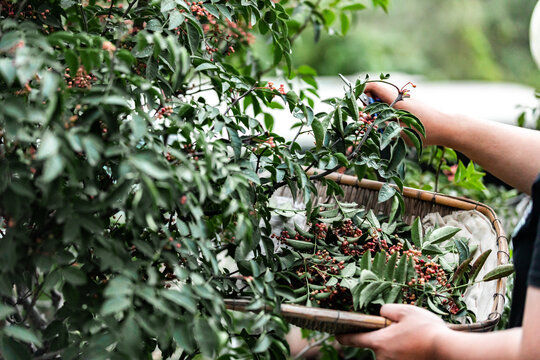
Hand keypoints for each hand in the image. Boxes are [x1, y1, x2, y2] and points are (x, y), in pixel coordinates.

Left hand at [336, 304, 450, 359]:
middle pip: (376, 346)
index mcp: (379, 342)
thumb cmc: (426, 329)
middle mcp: (383, 358)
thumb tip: (381, 314)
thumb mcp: (404, 310)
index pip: (354, 340)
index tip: (337, 335)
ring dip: (397, 346)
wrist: (448, 349)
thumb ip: (387, 310)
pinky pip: (399, 358)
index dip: (344, 336)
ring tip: (414, 339)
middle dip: (385, 337)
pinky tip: (417, 346)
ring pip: (389, 353)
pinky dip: (405, 352)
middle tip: (403, 330)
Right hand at [364, 82, 451, 146]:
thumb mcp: (399, 132)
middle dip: (368, 102)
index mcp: (395, 100)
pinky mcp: (411, 104)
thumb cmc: (423, 131)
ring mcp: (406, 99)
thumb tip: (367, 122)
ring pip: (385, 97)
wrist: (447, 127)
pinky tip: (389, 122)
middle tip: (366, 116)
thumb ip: (382, 125)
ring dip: (378, 106)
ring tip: (378, 121)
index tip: (356, 101)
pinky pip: (393, 102)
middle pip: (378, 91)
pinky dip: (386, 109)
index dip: (362, 91)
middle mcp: (400, 96)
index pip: (374, 86)